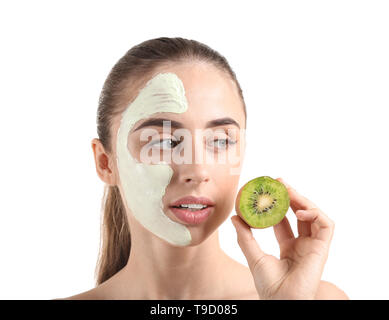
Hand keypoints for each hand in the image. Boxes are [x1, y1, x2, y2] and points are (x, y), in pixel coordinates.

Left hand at [231, 178, 334, 299]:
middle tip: (279, 182)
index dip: (277, 206)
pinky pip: (326, 225)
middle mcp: (303, 245)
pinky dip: (316, 213)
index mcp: (289, 248)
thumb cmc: (269, 286)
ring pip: (314, 215)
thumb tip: (234, 217)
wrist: (281, 302)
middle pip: (300, 214)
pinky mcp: (323, 249)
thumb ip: (245, 237)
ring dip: (302, 200)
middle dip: (291, 197)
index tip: (268, 191)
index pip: (284, 221)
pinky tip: (300, 210)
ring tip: (287, 190)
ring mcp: (313, 246)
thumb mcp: (254, 256)